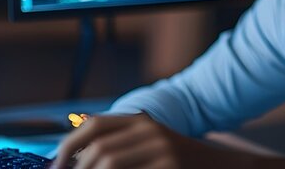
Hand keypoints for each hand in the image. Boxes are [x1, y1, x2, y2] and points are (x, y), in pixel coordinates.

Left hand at [50, 113, 284, 168]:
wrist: (229, 168)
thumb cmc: (185, 163)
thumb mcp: (153, 145)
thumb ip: (122, 145)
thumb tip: (75, 156)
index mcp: (142, 120)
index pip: (93, 125)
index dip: (67, 145)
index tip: (55, 166)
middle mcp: (151, 131)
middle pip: (98, 148)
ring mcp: (162, 150)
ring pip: (108, 163)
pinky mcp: (170, 167)